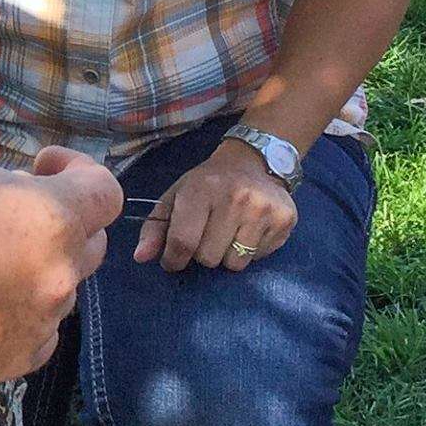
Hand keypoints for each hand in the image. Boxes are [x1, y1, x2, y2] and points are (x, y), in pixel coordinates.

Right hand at [0, 103, 120, 387]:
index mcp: (53, 218)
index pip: (106, 190)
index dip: (78, 168)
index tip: (39, 164)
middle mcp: (60, 276)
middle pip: (92, 241)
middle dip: (62, 217)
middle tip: (9, 205)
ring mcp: (39, 324)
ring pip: (63, 287)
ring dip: (39, 264)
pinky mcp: (14, 362)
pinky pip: (39, 330)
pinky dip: (21, 309)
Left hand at [134, 139, 297, 272]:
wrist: (253, 162)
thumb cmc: (207, 183)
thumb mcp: (176, 196)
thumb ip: (155, 227)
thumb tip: (140, 257)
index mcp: (201, 189)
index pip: (183, 240)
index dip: (173, 258)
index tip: (172, 260)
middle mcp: (234, 198)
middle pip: (208, 257)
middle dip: (202, 253)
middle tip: (206, 236)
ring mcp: (263, 210)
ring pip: (234, 264)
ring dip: (226, 256)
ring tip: (227, 233)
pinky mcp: (285, 221)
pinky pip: (258, 259)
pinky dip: (249, 252)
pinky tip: (248, 230)